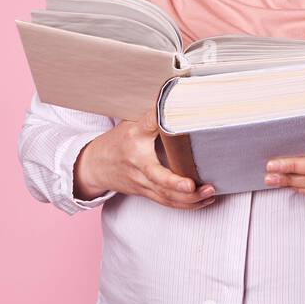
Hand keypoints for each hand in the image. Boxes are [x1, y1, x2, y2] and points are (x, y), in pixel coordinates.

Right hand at [73, 110, 216, 209]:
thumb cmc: (119, 141)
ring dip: (189, 198)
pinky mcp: (146, 192)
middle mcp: (137, 162)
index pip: (149, 123)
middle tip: (195, 185)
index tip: (171, 115)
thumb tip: (182, 100)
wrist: (94, 165)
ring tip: (209, 193)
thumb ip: (155, 116)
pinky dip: (186, 204)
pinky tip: (203, 201)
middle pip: (157, 176)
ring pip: (165, 195)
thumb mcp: (133, 123)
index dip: (159, 118)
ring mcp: (141, 181)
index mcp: (135, 137)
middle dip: (176, 184)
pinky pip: (167, 202)